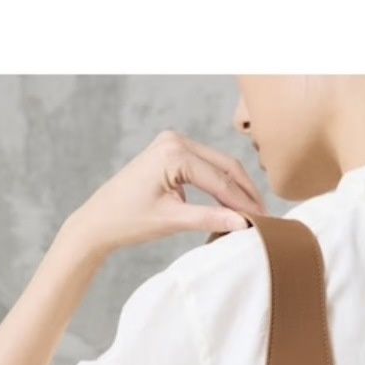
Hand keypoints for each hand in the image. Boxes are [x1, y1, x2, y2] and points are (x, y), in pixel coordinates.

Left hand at [70, 129, 268, 253]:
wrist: (99, 220)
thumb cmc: (129, 220)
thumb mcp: (173, 220)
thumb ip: (210, 218)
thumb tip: (243, 223)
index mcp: (174, 153)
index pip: (220, 179)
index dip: (244, 202)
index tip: (263, 222)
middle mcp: (174, 140)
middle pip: (224, 165)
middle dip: (245, 191)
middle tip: (265, 215)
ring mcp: (172, 144)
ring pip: (217, 164)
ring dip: (235, 187)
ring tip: (253, 211)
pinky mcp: (170, 153)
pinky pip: (204, 166)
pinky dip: (220, 183)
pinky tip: (233, 202)